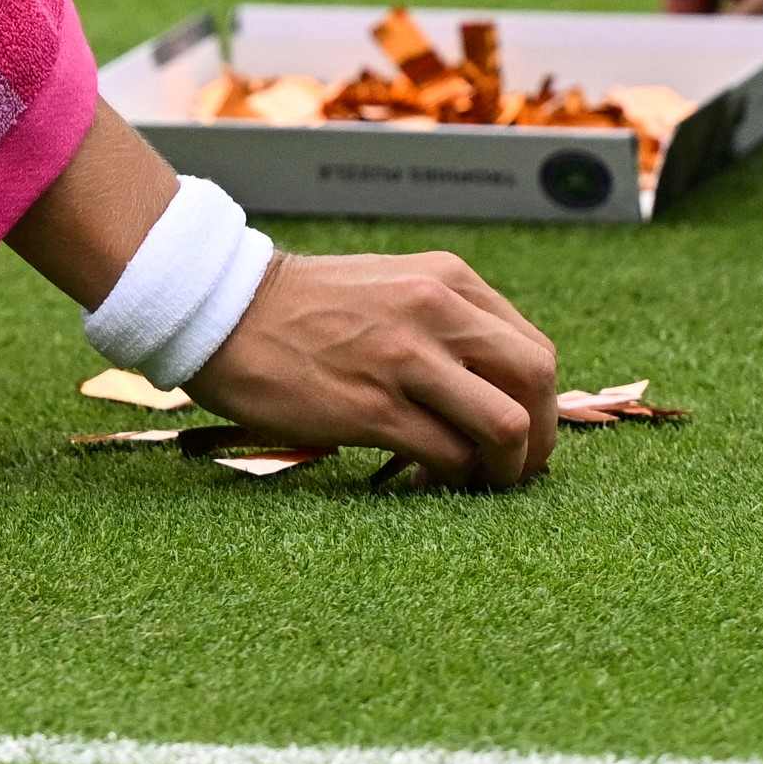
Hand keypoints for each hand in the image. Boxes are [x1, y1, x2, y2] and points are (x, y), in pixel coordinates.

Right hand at [187, 248, 557, 485]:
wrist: (222, 311)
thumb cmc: (303, 308)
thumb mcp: (392, 287)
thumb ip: (445, 321)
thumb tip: (492, 382)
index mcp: (448, 281)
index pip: (533, 349)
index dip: (541, 404)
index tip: (521, 435)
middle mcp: (438, 311)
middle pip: (537, 382)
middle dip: (539, 439)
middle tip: (514, 469)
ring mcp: (407, 359)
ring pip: (507, 425)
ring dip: (505, 469)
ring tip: (477, 481)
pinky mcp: (373, 408)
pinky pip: (448, 456)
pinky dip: (453, 480)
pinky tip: (429, 482)